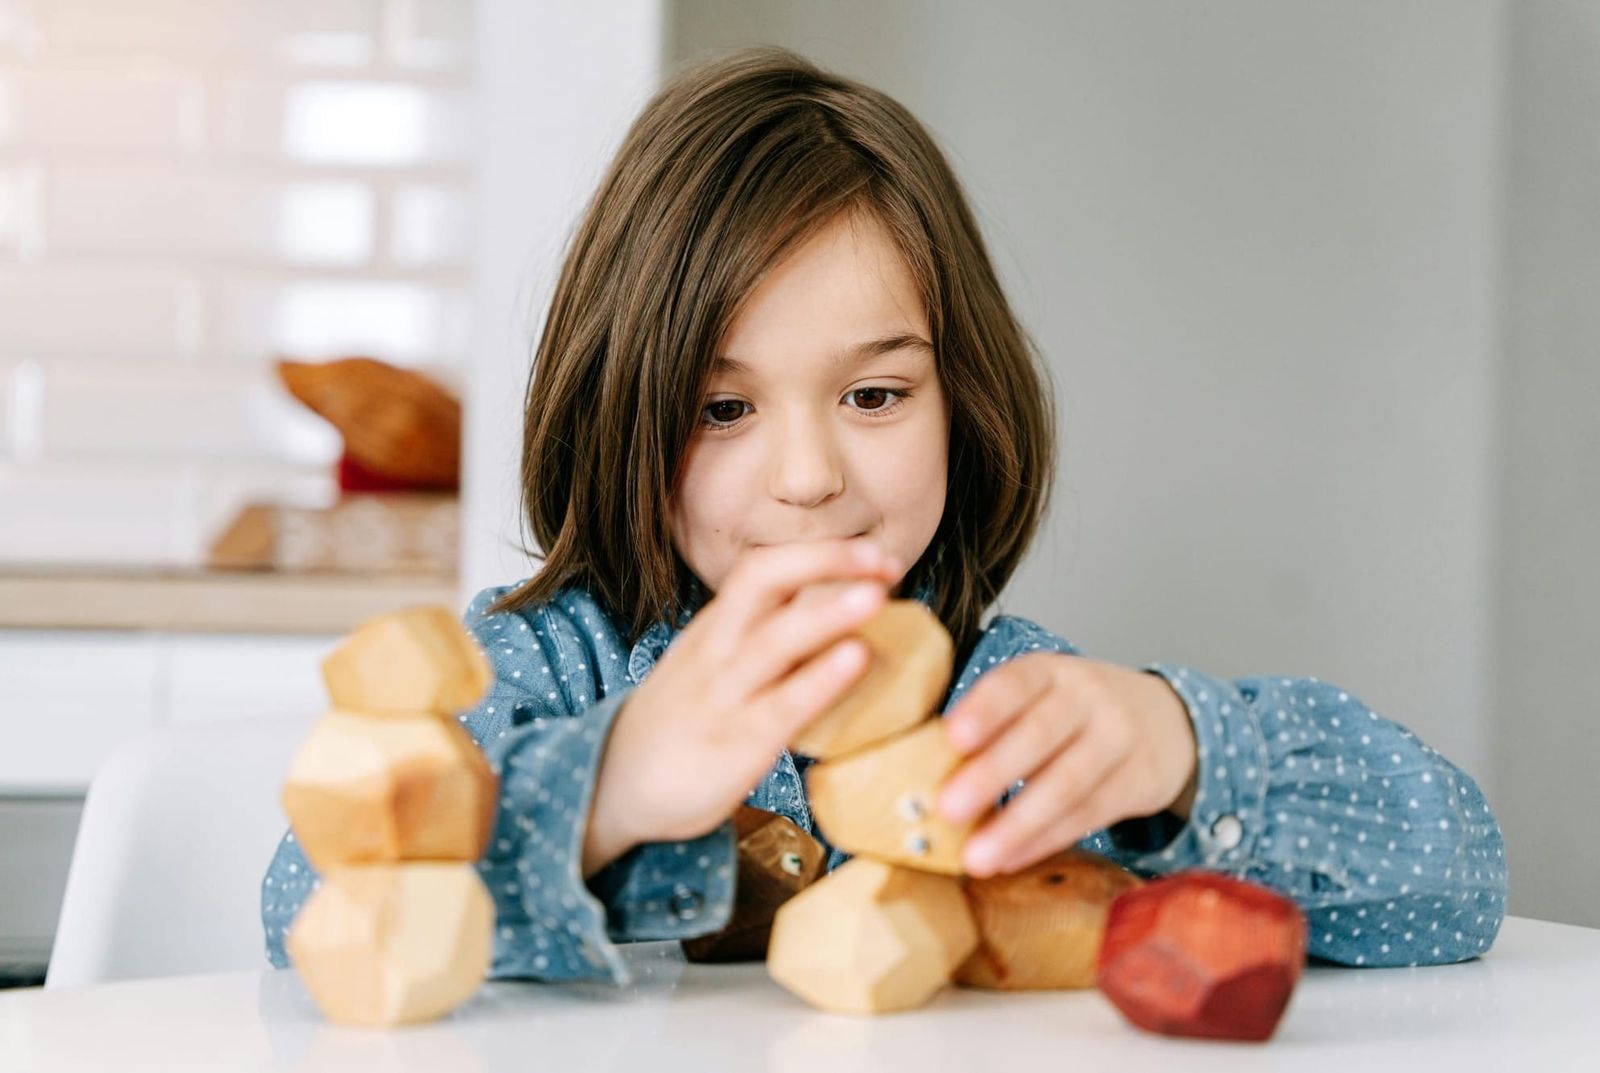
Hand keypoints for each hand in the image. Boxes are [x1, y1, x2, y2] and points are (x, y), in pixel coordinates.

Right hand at [582, 538, 901, 876]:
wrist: (613, 784)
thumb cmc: (683, 723)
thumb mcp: (713, 667)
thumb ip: (761, 641)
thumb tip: (835, 616)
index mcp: (715, 627)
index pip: (761, 569)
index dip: (818, 553)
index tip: (873, 553)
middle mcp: (717, 649)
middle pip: (763, 581)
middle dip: (826, 560)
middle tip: (885, 559)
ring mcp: (723, 694)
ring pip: (773, 639)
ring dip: (827, 612)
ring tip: (876, 595)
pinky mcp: (733, 743)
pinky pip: (780, 705)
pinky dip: (820, 678)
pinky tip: (857, 659)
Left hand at [935, 652, 1198, 876]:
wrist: (1165, 721)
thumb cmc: (1076, 712)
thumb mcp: (1042, 695)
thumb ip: (996, 721)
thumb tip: (924, 768)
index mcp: (1052, 671)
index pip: (1017, 683)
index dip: (986, 709)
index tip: (952, 737)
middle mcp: (1089, 698)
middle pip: (1040, 735)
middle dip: (992, 774)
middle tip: (948, 808)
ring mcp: (1118, 739)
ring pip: (1067, 783)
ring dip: (1017, 823)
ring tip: (976, 856)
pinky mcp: (1138, 782)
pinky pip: (1088, 815)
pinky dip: (1045, 840)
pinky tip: (1010, 858)